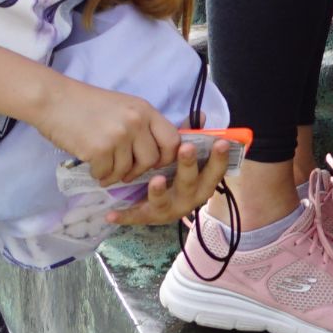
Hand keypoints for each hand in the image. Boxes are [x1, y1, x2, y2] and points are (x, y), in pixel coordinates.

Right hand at [29, 78, 180, 189]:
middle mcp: (136, 122)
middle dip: (138, 170)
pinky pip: (106, 173)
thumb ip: (141, 125)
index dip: (167, 157)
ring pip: (127, 170)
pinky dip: (99, 174)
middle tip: (126, 172)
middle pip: (151, 160)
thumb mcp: (123, 107)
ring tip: (106, 170)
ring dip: (116, 175)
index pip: (172, 140)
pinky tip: (94, 168)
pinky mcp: (99, 149)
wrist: (53, 99)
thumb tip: (154, 153)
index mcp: (145, 110)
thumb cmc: (85, 104)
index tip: (155, 163)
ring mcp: (118, 136)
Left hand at [112, 134, 238, 226]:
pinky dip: (124, 216)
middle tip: (186, 148)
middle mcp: (188, 198)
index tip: (221, 142)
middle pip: (190, 183)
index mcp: (202, 184)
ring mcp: (168, 209)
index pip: (216, 171)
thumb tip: (201, 115)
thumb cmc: (177, 176)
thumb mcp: (185, 158)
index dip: (220, 158)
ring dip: (160, 191)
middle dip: (188, 166)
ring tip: (156, 180)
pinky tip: (112, 214)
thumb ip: (191, 137)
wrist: (163, 208)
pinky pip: (135, 216)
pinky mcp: (147, 217)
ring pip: (164, 201)